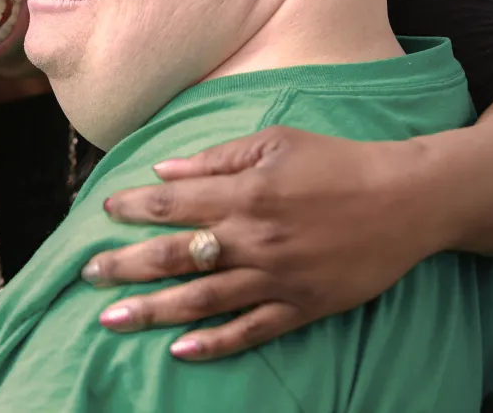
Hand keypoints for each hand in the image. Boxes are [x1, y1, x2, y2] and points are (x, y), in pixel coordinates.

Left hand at [83, 126, 435, 359]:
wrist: (404, 199)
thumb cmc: (334, 161)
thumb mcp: (273, 141)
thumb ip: (214, 159)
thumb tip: (162, 170)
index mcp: (243, 193)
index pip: (171, 204)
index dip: (132, 208)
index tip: (103, 211)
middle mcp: (252, 239)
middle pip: (174, 256)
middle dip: (125, 266)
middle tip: (88, 275)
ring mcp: (276, 277)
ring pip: (202, 300)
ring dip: (153, 311)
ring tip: (111, 320)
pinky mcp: (301, 306)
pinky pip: (252, 330)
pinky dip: (216, 342)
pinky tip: (181, 351)